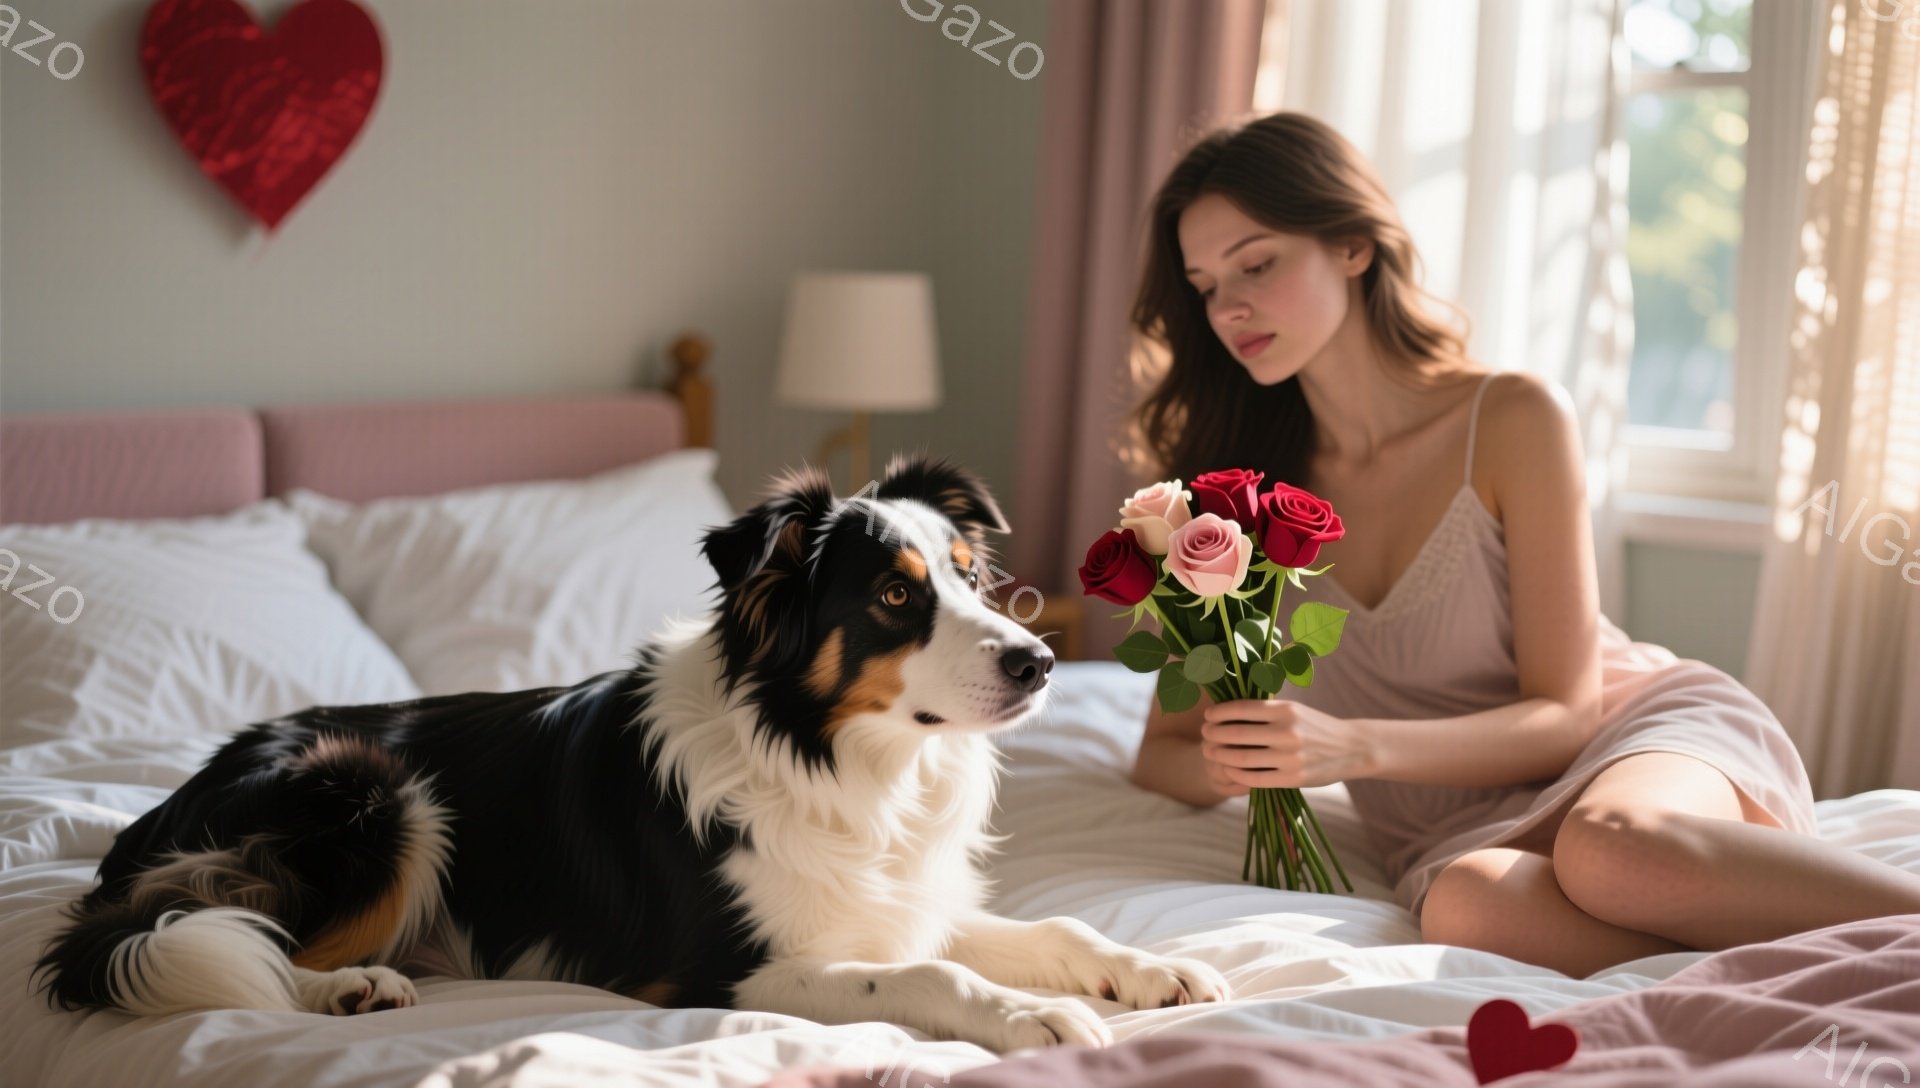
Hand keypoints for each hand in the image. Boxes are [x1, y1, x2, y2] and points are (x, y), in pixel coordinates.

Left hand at [1199, 699, 1373, 788]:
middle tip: (1205, 734)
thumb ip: (1267, 711)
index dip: (1219, 713)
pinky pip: (1254, 778)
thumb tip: (1228, 709)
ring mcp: (1289, 757)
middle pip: (1236, 734)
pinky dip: (1236, 774)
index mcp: (1286, 710)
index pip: (1242, 709)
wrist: (1352, 749)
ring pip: (1241, 758)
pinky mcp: (1292, 779)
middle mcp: (1287, 732)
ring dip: (1220, 756)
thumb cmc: (1317, 727)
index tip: (1208, 715)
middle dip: (1213, 734)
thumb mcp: (1295, 710)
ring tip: (1211, 752)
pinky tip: (1229, 770)